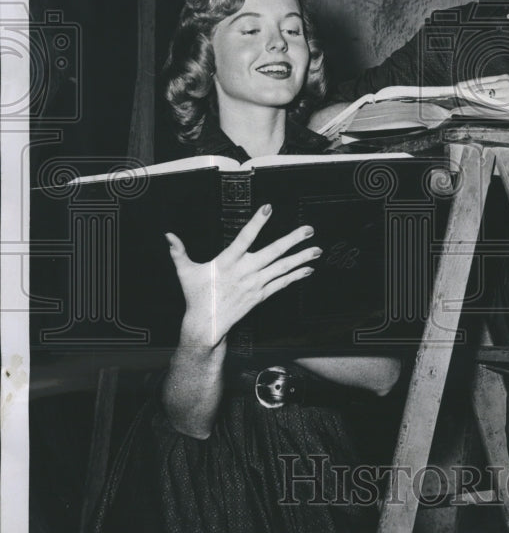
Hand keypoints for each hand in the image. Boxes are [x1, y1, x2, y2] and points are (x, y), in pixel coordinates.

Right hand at [165, 205, 320, 349]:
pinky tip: (308, 269)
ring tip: (317, 249)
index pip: (244, 237)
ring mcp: (255, 285)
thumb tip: (168, 235)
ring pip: (282, 268)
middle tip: (309, 229)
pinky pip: (281, 284)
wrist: (206, 324)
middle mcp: (244, 272)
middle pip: (273, 253)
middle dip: (293, 240)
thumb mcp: (186, 272)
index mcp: (227, 262)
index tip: (269, 208)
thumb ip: (179, 251)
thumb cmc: (196, 296)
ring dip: (301, 258)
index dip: (257, 222)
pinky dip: (296, 276)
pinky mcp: (260, 296)